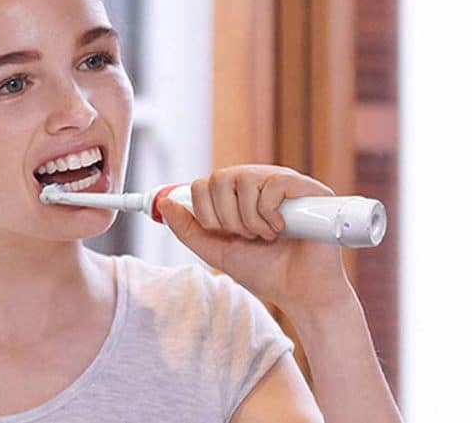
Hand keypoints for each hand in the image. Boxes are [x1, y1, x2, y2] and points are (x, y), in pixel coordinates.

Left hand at [156, 164, 353, 314]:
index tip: (226, 235)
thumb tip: (165, 203)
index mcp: (237, 194)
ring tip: (266, 236)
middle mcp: (259, 181)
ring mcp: (283, 182)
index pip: (204, 184)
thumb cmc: (264, 271)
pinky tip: (283, 230)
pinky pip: (273, 184)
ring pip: (244, 180)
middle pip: (220, 178)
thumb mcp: (217, 251)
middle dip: (228, 218)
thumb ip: (190, 229)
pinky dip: (270, 214)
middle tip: (248, 237)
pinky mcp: (307, 188)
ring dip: (249, 219)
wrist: (300, 293)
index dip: (208, 213)